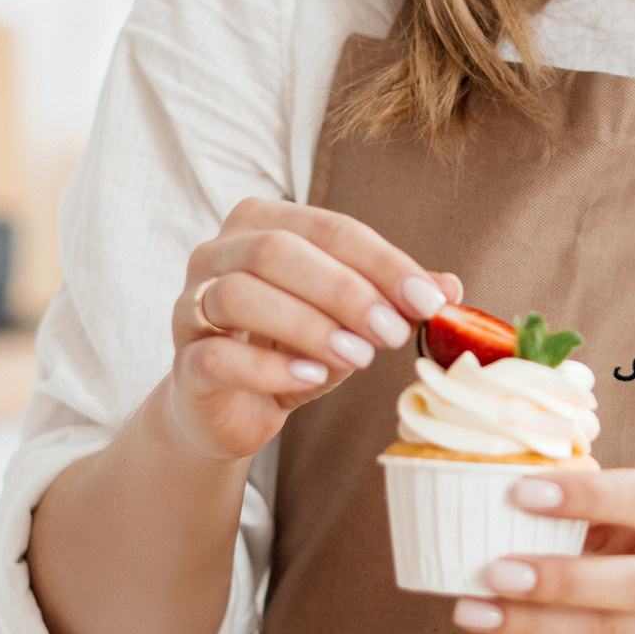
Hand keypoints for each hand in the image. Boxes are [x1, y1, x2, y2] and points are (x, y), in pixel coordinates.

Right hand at [164, 199, 460, 464]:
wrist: (234, 409)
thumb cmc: (293, 348)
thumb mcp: (351, 321)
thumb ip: (393, 299)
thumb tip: (450, 287)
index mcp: (262, 224)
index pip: (328, 228)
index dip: (382, 262)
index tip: (428, 299)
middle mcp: (217, 253)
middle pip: (277, 251)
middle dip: (344, 290)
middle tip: (392, 332)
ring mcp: (191, 306)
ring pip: (240, 295)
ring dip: (308, 325)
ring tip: (358, 358)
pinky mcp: (184, 362)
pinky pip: (217, 354)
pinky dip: (269, 366)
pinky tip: (312, 377)